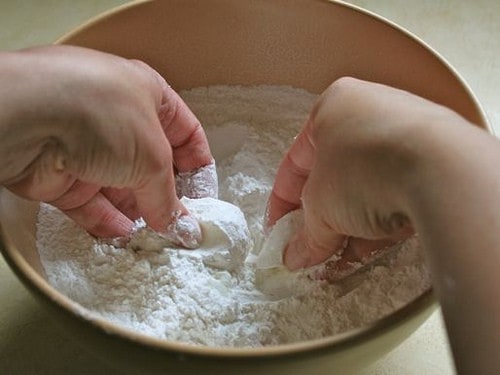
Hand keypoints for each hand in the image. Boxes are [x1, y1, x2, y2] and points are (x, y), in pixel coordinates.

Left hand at [0, 46, 215, 245]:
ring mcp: (88, 146)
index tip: (204, 200)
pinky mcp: (61, 175)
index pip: (185, 134)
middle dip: (168, 196)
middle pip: (153, 165)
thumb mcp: (152, 156)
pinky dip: (109, 222)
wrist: (25, 117)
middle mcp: (119, 119)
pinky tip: (125, 238)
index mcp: (148, 95)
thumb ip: (169, 197)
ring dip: (139, 214)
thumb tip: (183, 227)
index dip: (198, 167)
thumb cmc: (99, 113)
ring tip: (156, 238)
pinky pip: (92, 203)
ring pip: (122, 187)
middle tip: (180, 226)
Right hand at [266, 77, 468, 275]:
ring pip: (365, 187)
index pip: (296, 161)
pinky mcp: (434, 158)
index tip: (279, 231)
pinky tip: (368, 248)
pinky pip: (396, 191)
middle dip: (319, 218)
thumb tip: (296, 257)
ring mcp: (406, 133)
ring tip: (339, 258)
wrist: (441, 170)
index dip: (282, 202)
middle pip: (333, 176)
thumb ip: (307, 234)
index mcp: (332, 107)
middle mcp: (369, 113)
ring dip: (348, 226)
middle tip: (310, 249)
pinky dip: (380, 220)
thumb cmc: (366, 167)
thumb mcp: (321, 206)